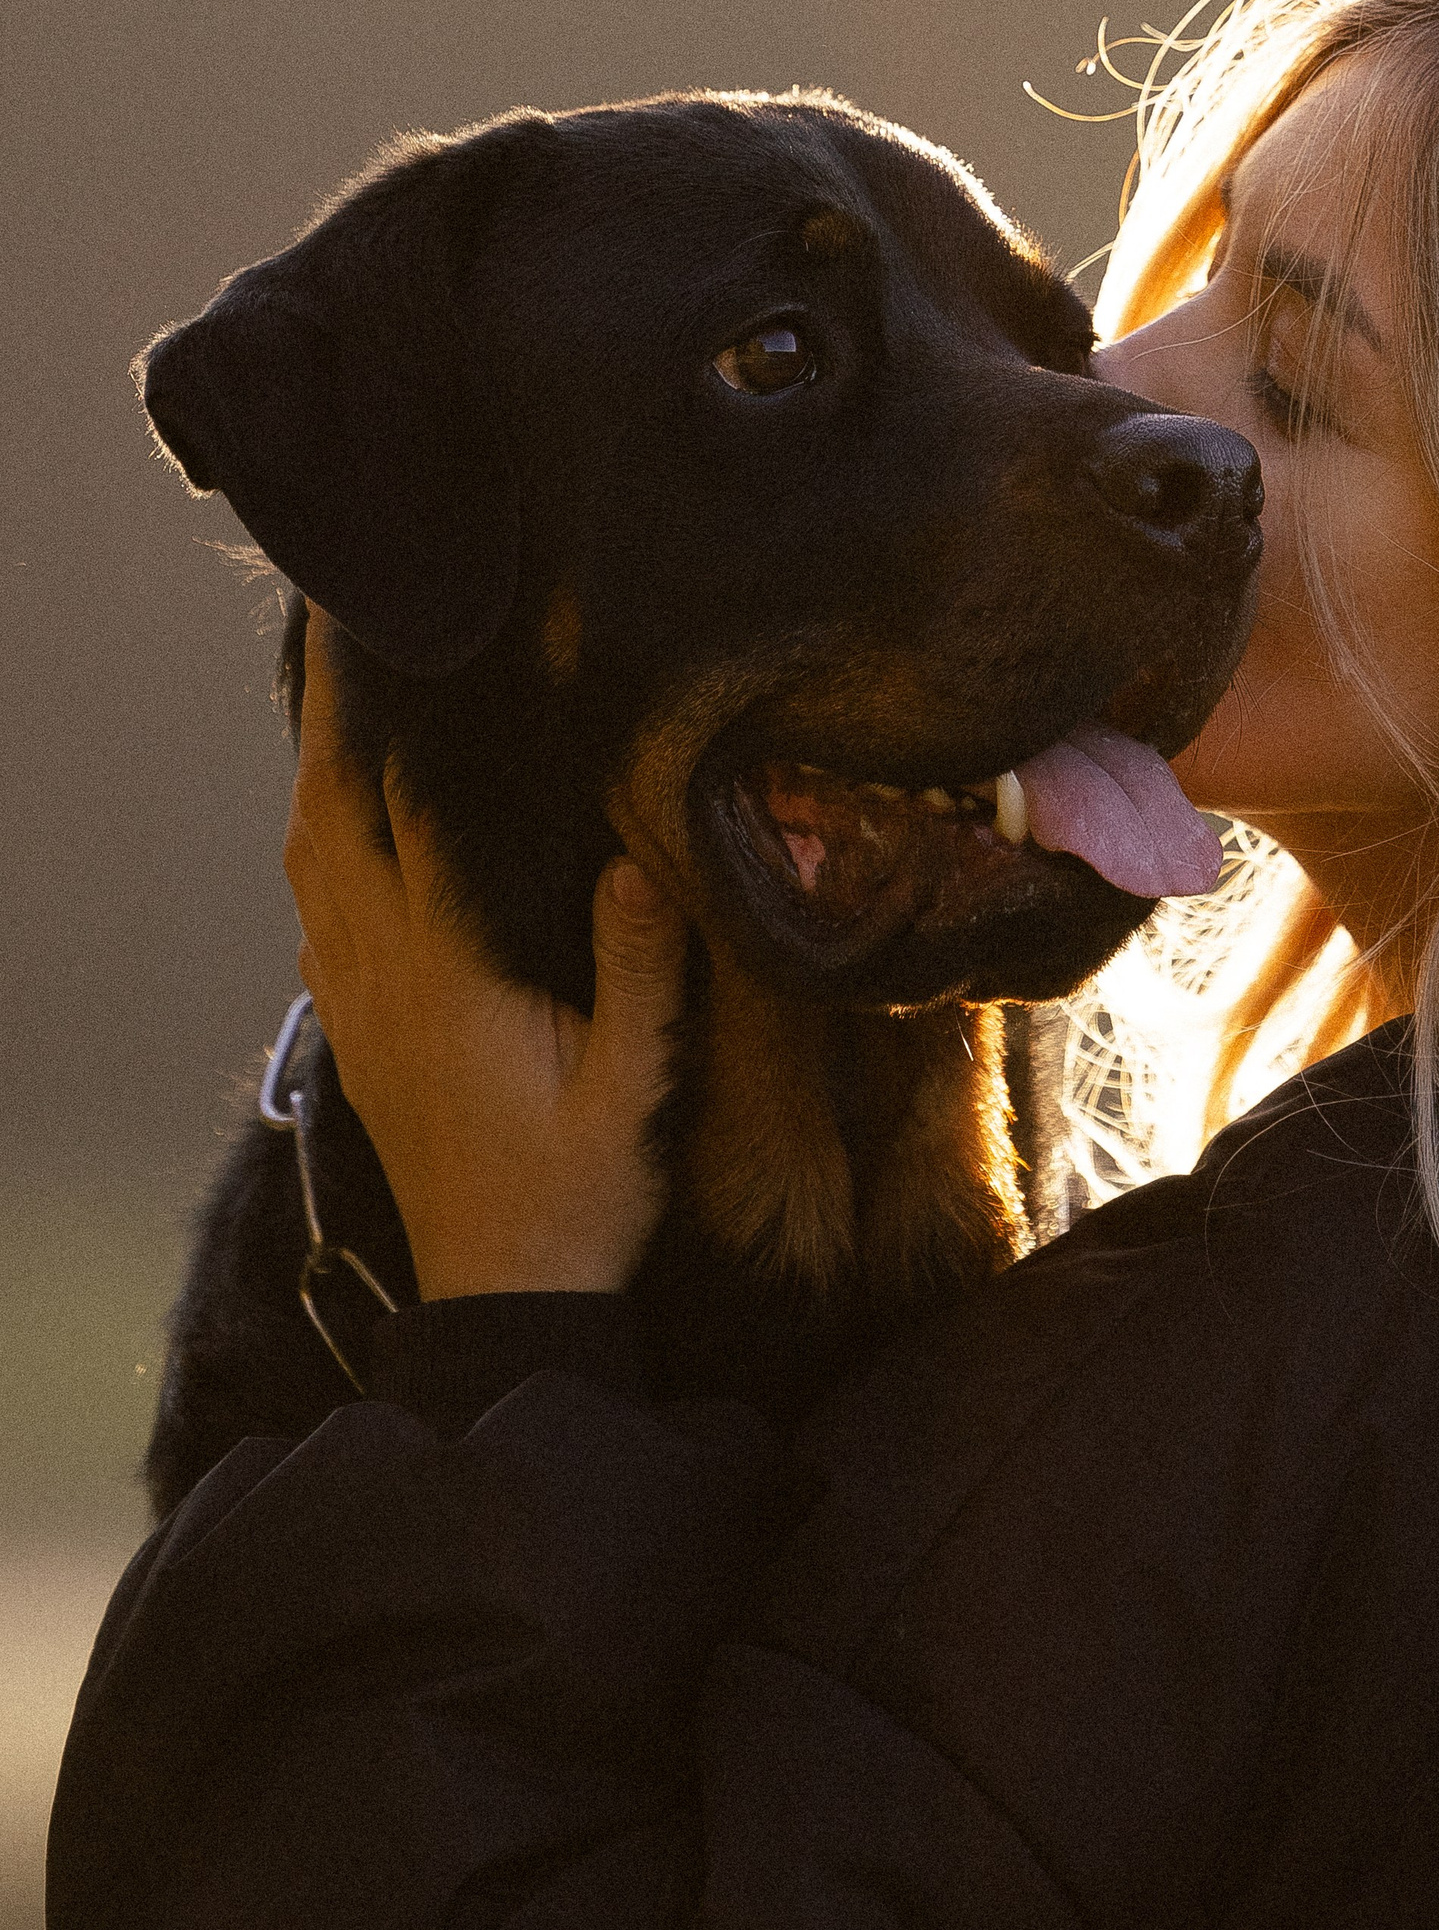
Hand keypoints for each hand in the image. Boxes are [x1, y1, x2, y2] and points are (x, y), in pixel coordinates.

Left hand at [284, 616, 689, 1298]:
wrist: (504, 1296)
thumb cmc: (580, 1195)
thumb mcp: (636, 1089)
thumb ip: (640, 975)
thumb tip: (635, 859)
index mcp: (447, 976)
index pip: (399, 817)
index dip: (388, 722)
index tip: (397, 643)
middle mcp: (381, 978)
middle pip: (326, 818)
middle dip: (327, 718)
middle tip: (346, 634)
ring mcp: (358, 1007)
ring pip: (308, 863)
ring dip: (316, 775)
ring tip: (343, 703)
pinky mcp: (357, 1036)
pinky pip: (316, 914)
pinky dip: (320, 845)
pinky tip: (347, 827)